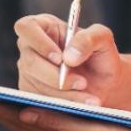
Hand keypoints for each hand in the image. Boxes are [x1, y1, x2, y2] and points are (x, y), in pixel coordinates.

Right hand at [14, 14, 128, 106]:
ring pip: (36, 85)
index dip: (39, 42)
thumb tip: (68, 57)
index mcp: (43, 27)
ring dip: (65, 94)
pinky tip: (81, 103)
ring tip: (89, 97)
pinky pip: (40, 101)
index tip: (60, 58)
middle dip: (56, 76)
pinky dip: (63, 104)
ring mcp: (28, 72)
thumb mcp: (103, 38)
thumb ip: (89, 38)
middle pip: (29, 62)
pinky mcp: (31, 92)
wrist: (105, 82)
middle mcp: (30, 48)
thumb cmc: (101, 55)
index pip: (26, 27)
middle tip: (82, 83)